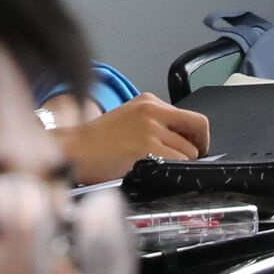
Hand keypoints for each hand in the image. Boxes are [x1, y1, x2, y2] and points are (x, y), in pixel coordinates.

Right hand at [60, 94, 210, 184]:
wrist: (74, 150)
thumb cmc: (97, 142)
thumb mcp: (129, 119)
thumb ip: (156, 124)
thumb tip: (184, 142)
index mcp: (149, 102)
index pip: (193, 117)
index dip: (198, 137)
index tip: (193, 148)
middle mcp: (152, 110)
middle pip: (199, 130)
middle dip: (196, 149)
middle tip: (183, 161)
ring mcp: (151, 128)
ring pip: (189, 152)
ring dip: (179, 164)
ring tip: (156, 166)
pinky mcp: (147, 147)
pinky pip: (177, 163)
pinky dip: (172, 172)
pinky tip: (153, 171)